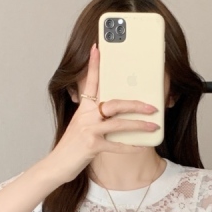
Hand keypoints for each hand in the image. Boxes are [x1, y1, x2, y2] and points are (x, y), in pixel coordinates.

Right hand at [38, 43, 159, 186]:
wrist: (57, 164)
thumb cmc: (74, 146)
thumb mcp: (83, 127)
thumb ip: (99, 119)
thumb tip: (123, 118)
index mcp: (84, 108)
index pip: (90, 82)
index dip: (94, 65)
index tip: (98, 47)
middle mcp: (86, 116)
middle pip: (115, 104)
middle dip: (136, 105)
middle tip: (152, 106)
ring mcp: (89, 131)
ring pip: (119, 124)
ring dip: (139, 125)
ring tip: (153, 126)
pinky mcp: (92, 146)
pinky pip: (117, 145)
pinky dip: (130, 146)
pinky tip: (141, 146)